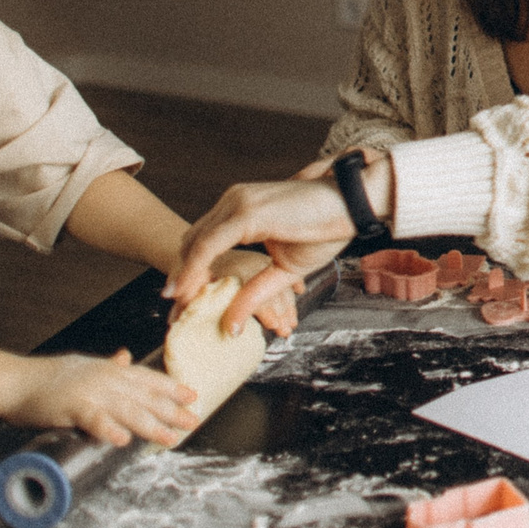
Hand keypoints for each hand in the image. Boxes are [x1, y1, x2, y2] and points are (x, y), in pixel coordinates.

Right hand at [9, 349, 199, 448]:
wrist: (14, 382)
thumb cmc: (47, 378)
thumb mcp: (83, 367)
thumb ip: (107, 365)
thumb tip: (126, 356)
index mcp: (109, 371)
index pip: (147, 379)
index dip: (171, 388)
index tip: (193, 395)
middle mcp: (105, 379)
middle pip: (145, 396)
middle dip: (171, 410)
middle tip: (193, 421)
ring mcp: (89, 392)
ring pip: (127, 409)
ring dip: (150, 425)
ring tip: (169, 437)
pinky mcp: (70, 407)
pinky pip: (93, 420)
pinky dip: (108, 429)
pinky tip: (122, 440)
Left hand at [165, 150, 388, 334]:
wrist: (354, 203)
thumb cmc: (327, 229)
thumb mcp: (284, 270)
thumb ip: (254, 293)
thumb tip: (231, 326)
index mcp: (242, 209)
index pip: (204, 241)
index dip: (190, 272)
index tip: (182, 303)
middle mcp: (234, 200)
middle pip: (192, 241)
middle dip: (180, 277)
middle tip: (175, 312)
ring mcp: (238, 203)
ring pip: (195, 243)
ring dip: (183, 277)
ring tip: (179, 307)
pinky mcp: (245, 212)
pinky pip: (209, 245)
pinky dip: (194, 269)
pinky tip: (188, 291)